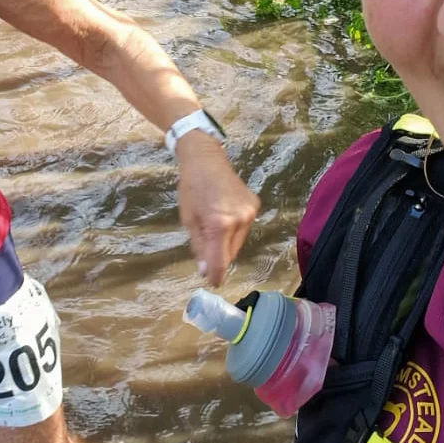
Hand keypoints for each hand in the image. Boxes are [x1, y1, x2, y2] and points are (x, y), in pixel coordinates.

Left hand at [175, 132, 259, 286]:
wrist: (206, 159)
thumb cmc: (191, 189)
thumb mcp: (189, 220)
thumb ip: (199, 247)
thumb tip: (206, 271)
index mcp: (219, 224)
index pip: (221, 261)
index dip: (217, 275)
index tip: (213, 283)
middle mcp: (240, 220)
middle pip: (231, 253)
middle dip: (219, 257)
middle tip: (206, 252)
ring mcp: (250, 212)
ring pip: (238, 242)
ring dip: (227, 244)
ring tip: (214, 230)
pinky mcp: (255, 206)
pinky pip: (244, 228)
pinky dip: (234, 230)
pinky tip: (223, 219)